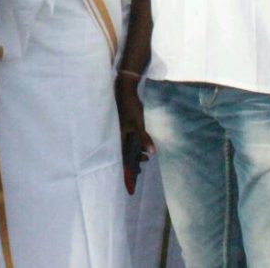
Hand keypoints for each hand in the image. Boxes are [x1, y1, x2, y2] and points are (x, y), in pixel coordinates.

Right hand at [114, 74, 154, 192]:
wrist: (125, 89)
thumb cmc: (131, 106)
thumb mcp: (138, 122)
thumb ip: (144, 138)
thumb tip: (151, 153)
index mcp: (119, 136)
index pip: (122, 158)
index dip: (127, 170)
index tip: (133, 179)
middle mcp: (117, 135)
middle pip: (124, 153)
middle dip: (132, 162)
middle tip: (142, 168)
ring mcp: (120, 130)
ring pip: (126, 146)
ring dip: (134, 153)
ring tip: (145, 157)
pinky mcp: (123, 125)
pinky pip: (128, 139)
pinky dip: (134, 144)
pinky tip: (141, 145)